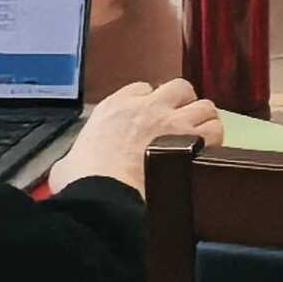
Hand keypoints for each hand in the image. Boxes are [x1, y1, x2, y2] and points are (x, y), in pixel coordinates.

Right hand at [47, 79, 225, 194]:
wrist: (105, 194)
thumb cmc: (82, 181)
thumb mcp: (68, 164)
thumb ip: (76, 158)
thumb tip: (72, 169)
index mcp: (114, 107)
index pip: (142, 89)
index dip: (150, 103)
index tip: (150, 120)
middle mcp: (147, 106)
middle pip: (178, 88)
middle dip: (182, 103)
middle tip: (180, 124)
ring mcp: (172, 120)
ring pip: (203, 105)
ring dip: (203, 120)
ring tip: (200, 137)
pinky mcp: (191, 139)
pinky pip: (214, 128)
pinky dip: (214, 138)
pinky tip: (208, 151)